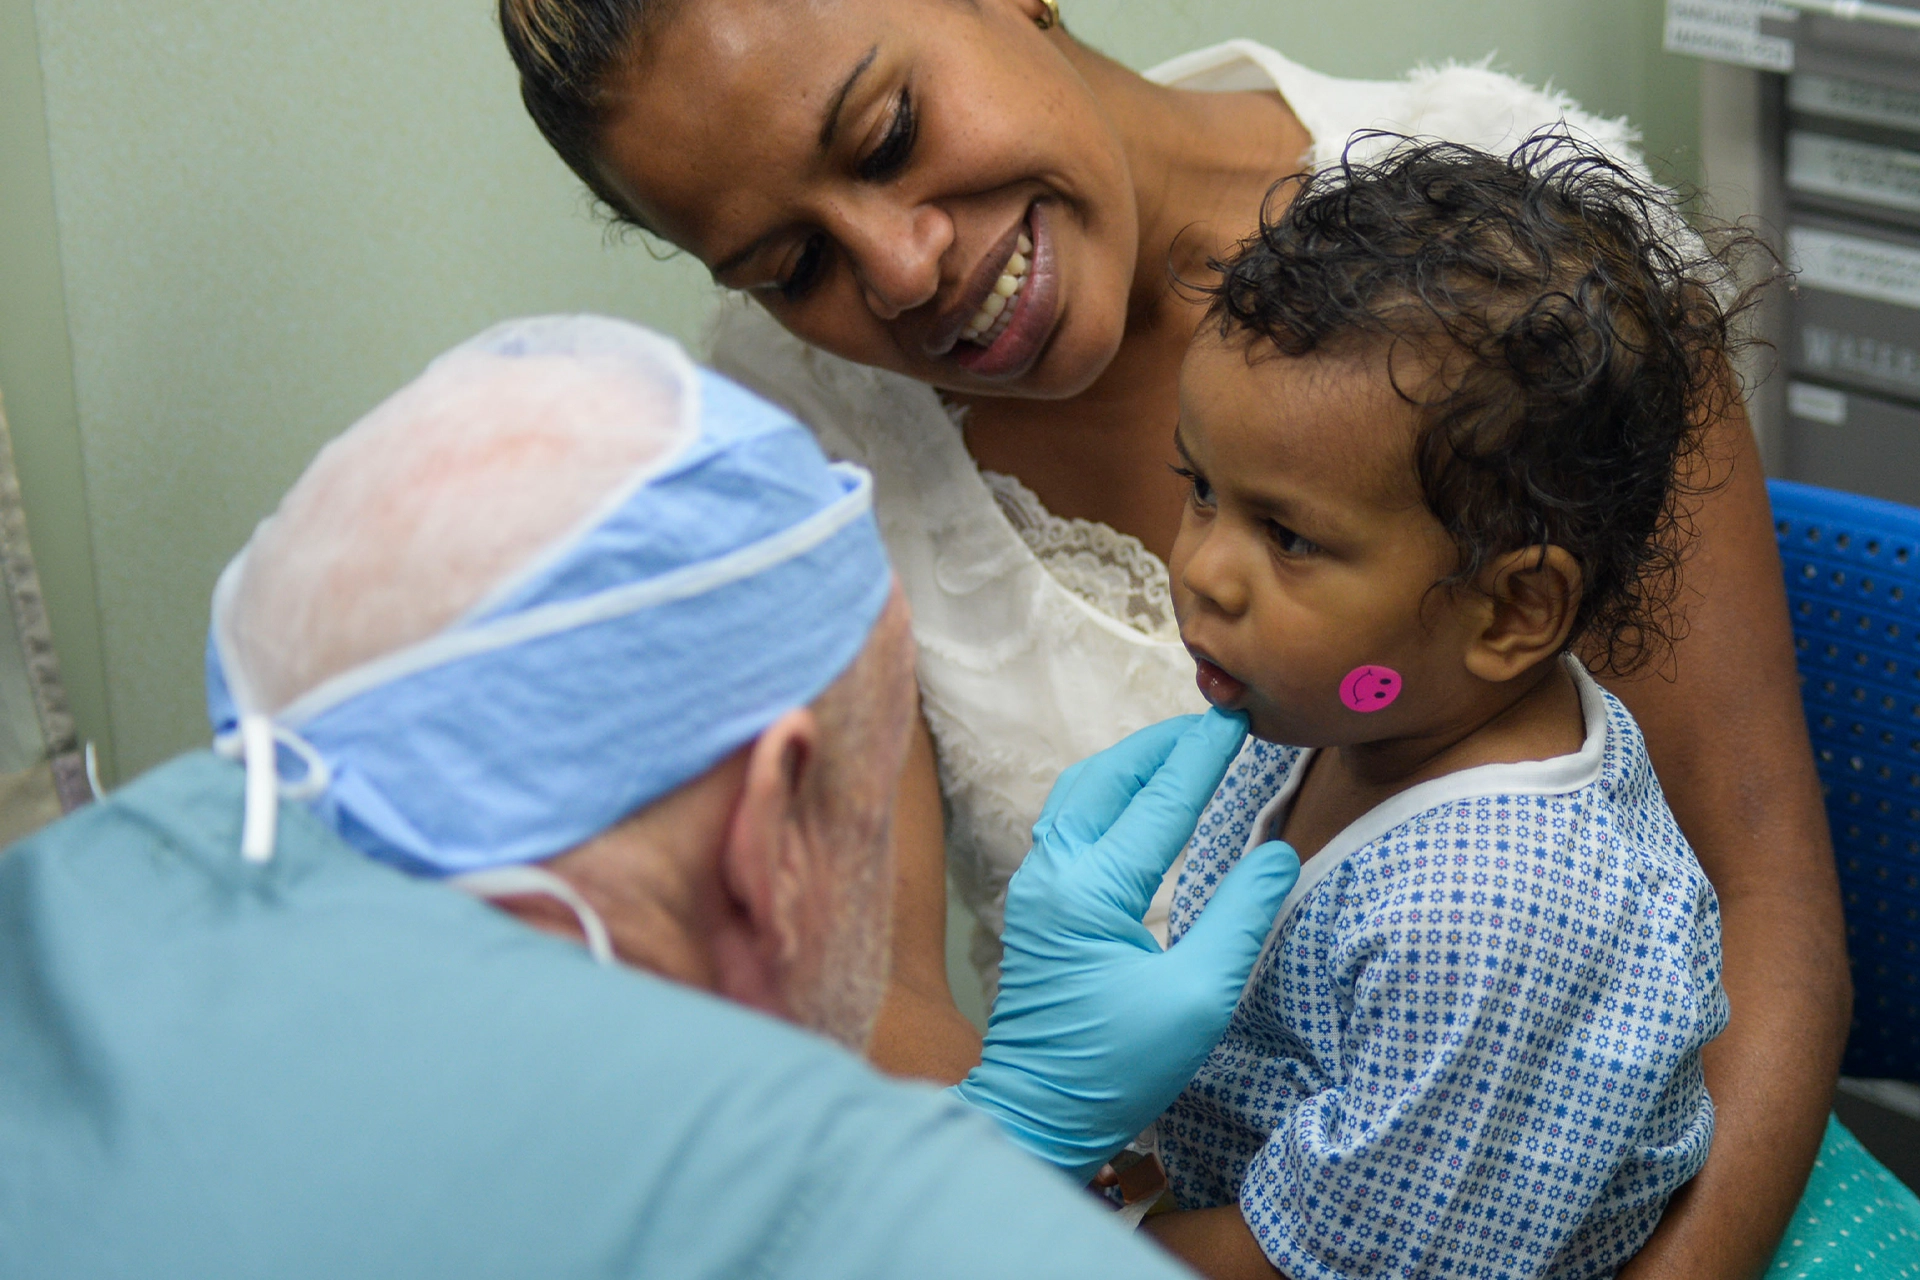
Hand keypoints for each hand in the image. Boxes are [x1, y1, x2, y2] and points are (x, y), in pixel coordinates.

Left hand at [950, 710, 1299, 1183]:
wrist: (1038, 1110)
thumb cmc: (1117, 1067)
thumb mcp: (1199, 1000)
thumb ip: (1240, 919)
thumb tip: (1276, 852)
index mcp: (1091, 892)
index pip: (1160, 802)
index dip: (1204, 755)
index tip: (1238, 717)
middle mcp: (1052, 873)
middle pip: (1109, 778)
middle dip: (1163, 744)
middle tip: (1215, 721)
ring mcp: (1035, 884)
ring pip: (1080, 791)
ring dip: (1131, 763)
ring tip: (1181, 747)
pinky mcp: (1034, 901)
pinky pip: (1069, 818)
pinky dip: (1107, 790)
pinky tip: (1136, 794)